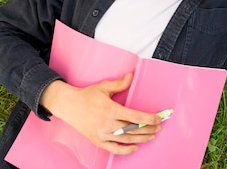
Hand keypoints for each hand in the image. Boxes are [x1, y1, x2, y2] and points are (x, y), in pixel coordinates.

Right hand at [40, 73, 162, 154]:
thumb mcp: (103, 87)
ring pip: (126, 139)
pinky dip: (125, 150)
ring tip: (152, 136)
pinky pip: (114, 149)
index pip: (135, 116)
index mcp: (110, 109)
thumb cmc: (86, 96)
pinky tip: (135, 147)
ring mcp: (102, 134)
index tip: (158, 118)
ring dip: (141, 139)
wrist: (68, 106)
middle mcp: (107, 123)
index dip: (149, 119)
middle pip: (133, 129)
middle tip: (158, 127)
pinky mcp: (97, 141)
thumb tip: (131, 75)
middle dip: (148, 129)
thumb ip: (120, 83)